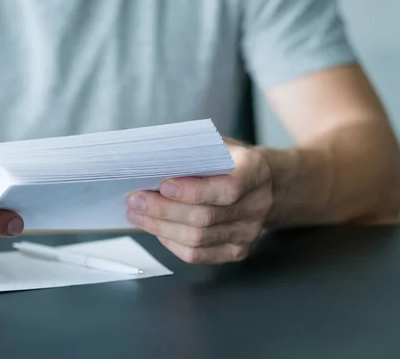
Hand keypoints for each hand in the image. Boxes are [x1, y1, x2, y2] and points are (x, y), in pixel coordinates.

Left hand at [126, 138, 271, 263]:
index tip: (163, 187)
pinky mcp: (237, 250)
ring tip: (137, 214)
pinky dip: (171, 243)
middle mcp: (257, 205)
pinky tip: (156, 229)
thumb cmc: (231, 160)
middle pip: (206, 217)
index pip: (228, 188)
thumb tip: (153, 161)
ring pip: (198, 239)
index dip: (194, 191)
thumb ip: (194, 152)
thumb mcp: (217, 144)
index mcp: (255, 172)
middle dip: (164, 210)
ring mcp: (249, 232)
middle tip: (136, 200)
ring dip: (161, 228)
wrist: (263, 183)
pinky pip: (199, 255)